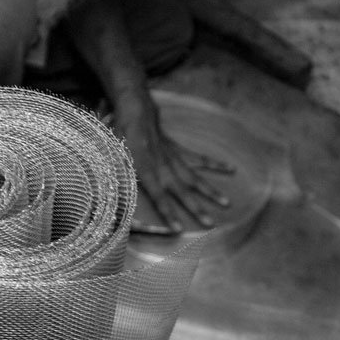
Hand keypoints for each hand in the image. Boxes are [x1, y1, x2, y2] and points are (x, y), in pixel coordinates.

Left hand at [112, 100, 233, 235]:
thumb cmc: (121, 137)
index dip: (168, 212)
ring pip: (195, 177)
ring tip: (227, 203)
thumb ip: (114, 180)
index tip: (178, 229)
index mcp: (146, 169)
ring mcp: (174, 158)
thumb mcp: (112, 158)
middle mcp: (163, 166)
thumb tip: (109, 200)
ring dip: (210, 191)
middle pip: (182, 190)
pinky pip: (199, 158)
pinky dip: (214, 163)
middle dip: (196, 207)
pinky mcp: (179, 151)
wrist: (135, 111)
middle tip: (210, 223)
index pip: (158, 196)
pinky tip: (230, 169)